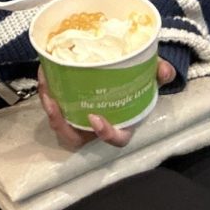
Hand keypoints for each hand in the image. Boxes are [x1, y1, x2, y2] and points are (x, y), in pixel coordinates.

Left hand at [38, 59, 176, 150]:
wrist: (125, 74)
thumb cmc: (137, 82)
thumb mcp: (150, 76)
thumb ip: (158, 74)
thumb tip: (164, 70)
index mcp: (122, 123)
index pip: (116, 139)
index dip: (106, 134)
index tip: (95, 119)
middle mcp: (98, 127)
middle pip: (76, 136)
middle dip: (61, 123)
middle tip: (54, 103)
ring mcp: (81, 119)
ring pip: (61, 123)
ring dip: (50, 108)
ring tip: (45, 86)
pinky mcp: (69, 106)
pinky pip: (55, 106)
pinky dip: (48, 92)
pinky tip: (45, 73)